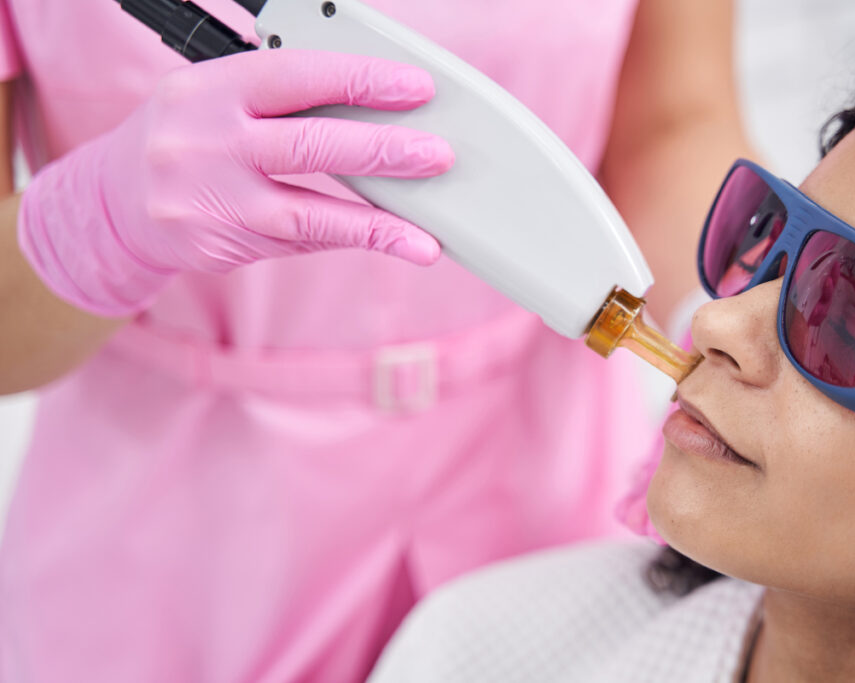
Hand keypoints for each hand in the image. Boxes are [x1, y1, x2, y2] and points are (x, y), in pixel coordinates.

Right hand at [18, 49, 453, 315]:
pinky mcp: (222, 244)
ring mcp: (213, 199)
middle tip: (437, 155)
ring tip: (426, 227)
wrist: (115, 202)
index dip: (361, 80)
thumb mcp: (219, 98)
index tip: (415, 88)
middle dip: (382, 149)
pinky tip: (397, 244)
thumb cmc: (188, 138)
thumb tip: (374, 108)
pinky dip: (353, 241)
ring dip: (377, 217)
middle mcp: (208, 140)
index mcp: (212, 87)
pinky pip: (301, 242)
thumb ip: (282, 99)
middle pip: (310, 143)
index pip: (297, 75)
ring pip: (309, 210)